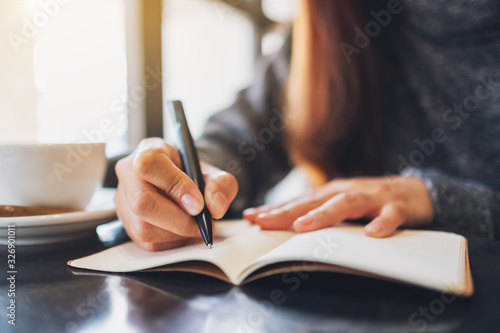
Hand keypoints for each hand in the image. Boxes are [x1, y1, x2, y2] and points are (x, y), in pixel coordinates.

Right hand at [114, 138, 237, 250]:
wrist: (182, 182)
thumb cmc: (193, 175)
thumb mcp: (213, 172)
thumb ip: (221, 184)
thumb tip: (215, 207)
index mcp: (148, 151)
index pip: (150, 165)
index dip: (175, 186)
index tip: (198, 203)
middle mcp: (129, 174)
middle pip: (142, 203)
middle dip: (178, 220)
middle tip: (201, 223)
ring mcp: (123, 200)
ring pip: (143, 228)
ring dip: (176, 233)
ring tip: (194, 225)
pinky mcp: (127, 223)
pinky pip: (147, 242)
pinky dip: (171, 241)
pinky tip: (182, 230)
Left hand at [243, 176, 433, 236]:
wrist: (414, 191)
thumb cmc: (370, 201)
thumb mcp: (341, 206)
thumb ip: (319, 213)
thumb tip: (286, 226)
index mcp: (331, 193)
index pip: (299, 202)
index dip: (274, 209)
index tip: (250, 217)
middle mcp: (347, 191)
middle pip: (314, 201)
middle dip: (286, 211)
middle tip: (262, 221)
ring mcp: (372, 197)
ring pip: (346, 205)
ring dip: (323, 215)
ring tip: (302, 226)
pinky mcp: (397, 206)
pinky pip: (390, 215)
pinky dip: (382, 223)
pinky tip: (372, 234)